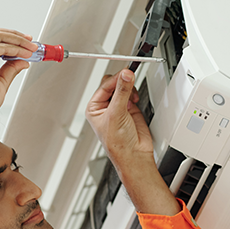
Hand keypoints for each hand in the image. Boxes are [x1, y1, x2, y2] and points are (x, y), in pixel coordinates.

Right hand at [0, 28, 37, 144]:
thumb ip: (9, 70)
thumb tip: (22, 62)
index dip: (1, 42)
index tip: (15, 45)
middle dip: (11, 35)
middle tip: (27, 40)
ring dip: (17, 39)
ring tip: (31, 46)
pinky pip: (3, 45)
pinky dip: (17, 48)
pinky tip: (26, 53)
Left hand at [86, 70, 180, 215]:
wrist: (134, 155)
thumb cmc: (118, 144)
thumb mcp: (117, 114)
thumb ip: (122, 92)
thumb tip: (125, 75)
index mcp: (94, 108)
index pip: (105, 85)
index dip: (115, 79)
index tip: (126, 73)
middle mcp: (105, 107)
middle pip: (114, 83)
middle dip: (122, 83)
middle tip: (130, 81)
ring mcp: (118, 107)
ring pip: (123, 87)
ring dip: (129, 88)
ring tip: (132, 98)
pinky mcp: (130, 108)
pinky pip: (132, 93)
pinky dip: (135, 93)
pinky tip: (135, 100)